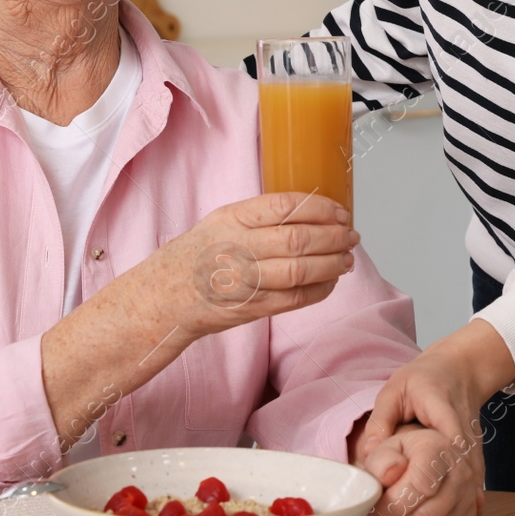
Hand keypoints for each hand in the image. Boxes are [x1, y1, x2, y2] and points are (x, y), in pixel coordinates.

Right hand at [125, 191, 357, 345]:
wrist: (162, 298)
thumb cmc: (195, 256)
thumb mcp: (220, 221)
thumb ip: (260, 216)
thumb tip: (312, 212)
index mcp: (231, 219)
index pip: (286, 206)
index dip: (321, 208)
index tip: (340, 211)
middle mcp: (237, 249)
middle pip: (299, 240)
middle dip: (334, 237)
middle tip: (351, 235)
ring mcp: (244, 282)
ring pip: (301, 271)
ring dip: (332, 264)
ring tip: (347, 259)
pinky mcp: (250, 309)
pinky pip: (295, 299)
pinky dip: (320, 290)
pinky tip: (330, 281)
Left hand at [355, 423, 480, 515]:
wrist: (431, 459)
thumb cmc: (406, 453)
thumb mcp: (389, 445)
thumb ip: (382, 457)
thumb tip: (390, 474)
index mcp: (440, 450)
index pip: (417, 487)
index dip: (389, 507)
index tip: (368, 515)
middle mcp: (461, 474)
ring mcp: (468, 500)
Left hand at [361, 320, 514, 501]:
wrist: (463, 376)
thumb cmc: (428, 381)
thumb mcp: (396, 388)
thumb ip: (380, 421)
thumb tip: (365, 457)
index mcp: (446, 431)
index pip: (424, 480)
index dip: (393, 504)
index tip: (369, 513)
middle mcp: (465, 458)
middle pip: (436, 512)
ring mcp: (475, 475)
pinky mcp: (476, 487)